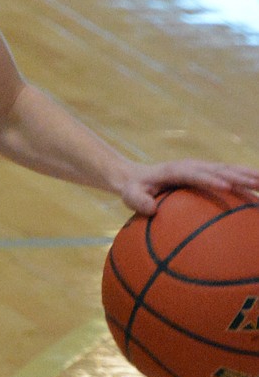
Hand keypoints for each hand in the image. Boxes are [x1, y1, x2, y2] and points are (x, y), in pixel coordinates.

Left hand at [119, 159, 258, 214]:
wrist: (138, 177)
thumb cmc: (134, 189)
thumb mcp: (130, 195)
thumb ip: (138, 201)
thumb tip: (151, 210)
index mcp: (177, 170)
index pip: (197, 174)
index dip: (212, 179)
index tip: (226, 186)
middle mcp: (193, 166)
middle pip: (221, 169)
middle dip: (240, 175)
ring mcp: (202, 168)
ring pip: (230, 170)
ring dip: (249, 176)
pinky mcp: (207, 174)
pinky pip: (229, 177)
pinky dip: (245, 181)